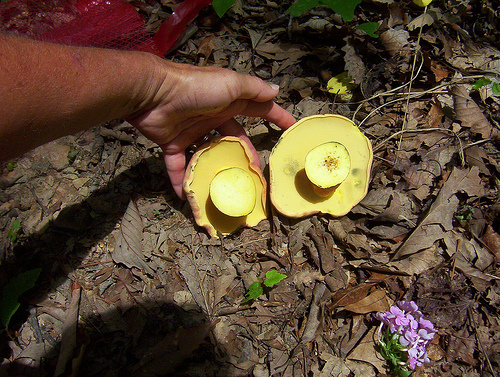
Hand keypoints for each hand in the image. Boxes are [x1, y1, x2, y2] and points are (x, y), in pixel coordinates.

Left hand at [128, 62, 295, 198]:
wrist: (152, 93)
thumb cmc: (195, 87)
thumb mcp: (229, 84)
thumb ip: (252, 89)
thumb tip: (277, 90)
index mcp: (229, 101)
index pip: (259, 109)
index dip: (276, 117)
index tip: (291, 129)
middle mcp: (213, 116)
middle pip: (234, 139)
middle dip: (245, 155)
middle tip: (256, 175)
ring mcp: (192, 131)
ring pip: (208, 155)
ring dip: (215, 171)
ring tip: (226, 190)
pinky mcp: (172, 143)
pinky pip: (178, 166)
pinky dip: (181, 180)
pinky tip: (188, 197)